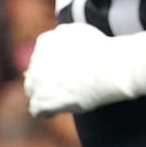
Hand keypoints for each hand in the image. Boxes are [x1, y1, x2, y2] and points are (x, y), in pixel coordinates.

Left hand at [24, 23, 145, 115]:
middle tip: (64, 88)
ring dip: (44, 95)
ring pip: (33, 90)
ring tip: (61, 100)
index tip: (66, 72)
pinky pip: (37, 109)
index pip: (42, 56)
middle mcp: (37, 59)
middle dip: (46, 80)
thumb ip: (66, 39)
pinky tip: (56, 113)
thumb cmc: (105, 50)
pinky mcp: (43, 99)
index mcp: (46, 41)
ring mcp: (38, 79)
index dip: (53, 66)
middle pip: (35, 73)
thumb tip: (64, 49)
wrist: (112, 66)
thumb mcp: (80, 33)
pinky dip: (47, 112)